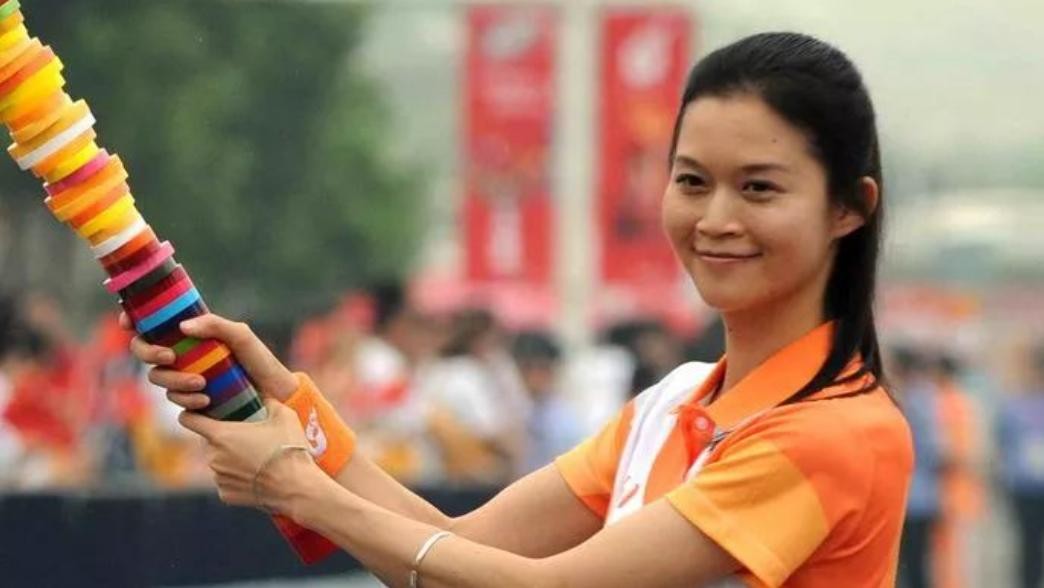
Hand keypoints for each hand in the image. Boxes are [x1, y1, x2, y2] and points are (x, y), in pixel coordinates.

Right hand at [120, 311, 297, 409]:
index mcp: (191, 333)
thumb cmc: (260, 361)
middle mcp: (183, 353)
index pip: (153, 322)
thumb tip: (183, 327)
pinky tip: (206, 400)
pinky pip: (173, 400)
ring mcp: (184, 376)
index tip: (129, 321)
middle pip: (143, 350)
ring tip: (202, 384)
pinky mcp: (191, 400)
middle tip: (171, 356)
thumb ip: (216, 325)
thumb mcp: (242, 337)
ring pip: (157, 378)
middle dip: (149, 353)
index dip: (133, 319)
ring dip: (174, 381)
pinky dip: (186, 400)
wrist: (275, 397)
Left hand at [179, 398, 322, 512]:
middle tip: (245, 435)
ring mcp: (218, 478)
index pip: (187, 420)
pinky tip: (256, 475)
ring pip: (217, 462)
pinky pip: (226, 481)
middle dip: (221, 437)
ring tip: (255, 457)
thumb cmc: (289, 448)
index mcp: (221, 435)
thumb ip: (268, 401)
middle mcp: (212, 457)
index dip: (191, 413)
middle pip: (207, 442)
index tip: (201, 412)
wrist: (297, 487)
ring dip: (229, 458)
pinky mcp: (226, 495)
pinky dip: (236, 478)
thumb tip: (263, 394)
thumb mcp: (283, 415)